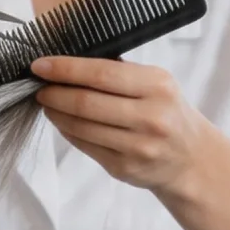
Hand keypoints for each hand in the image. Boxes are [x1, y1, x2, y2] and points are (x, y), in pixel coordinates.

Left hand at [30, 56, 210, 193]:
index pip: (101, 74)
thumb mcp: (156, 84)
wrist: (190, 158)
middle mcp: (150, 117)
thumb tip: (68, 61)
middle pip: (86, 103)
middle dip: (54, 93)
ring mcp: (138, 146)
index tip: (40, 65)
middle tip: (39, 87)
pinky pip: (85, 146)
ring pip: (82, 127)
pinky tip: (63, 121)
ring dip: (56, 113)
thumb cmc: (166, 111)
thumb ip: (118, 73)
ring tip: (47, 103)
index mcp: (157, 86)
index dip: (65, 69)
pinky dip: (67, 131)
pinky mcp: (124, 168)